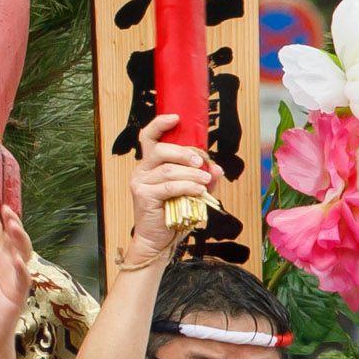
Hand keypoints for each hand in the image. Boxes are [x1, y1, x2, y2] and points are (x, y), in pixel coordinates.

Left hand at [0, 197, 32, 352]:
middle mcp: (4, 263)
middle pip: (11, 237)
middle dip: (10, 221)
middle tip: (4, 206)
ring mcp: (13, 277)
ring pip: (22, 252)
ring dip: (19, 237)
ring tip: (12, 223)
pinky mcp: (17, 294)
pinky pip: (22, 278)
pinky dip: (20, 267)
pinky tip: (14, 257)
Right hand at [118, 113, 221, 270]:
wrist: (158, 240)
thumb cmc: (172, 213)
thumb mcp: (191, 191)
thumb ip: (202, 178)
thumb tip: (217, 169)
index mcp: (151, 164)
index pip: (149, 137)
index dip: (160, 124)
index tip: (176, 118)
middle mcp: (142, 170)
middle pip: (161, 149)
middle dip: (185, 153)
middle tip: (202, 162)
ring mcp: (140, 182)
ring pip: (168, 169)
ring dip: (191, 173)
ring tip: (204, 180)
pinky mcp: (143, 195)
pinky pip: (169, 186)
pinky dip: (187, 186)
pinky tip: (198, 190)